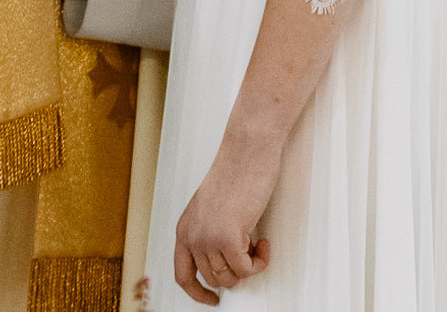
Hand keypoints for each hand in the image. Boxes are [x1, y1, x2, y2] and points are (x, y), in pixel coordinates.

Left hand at [173, 139, 278, 304]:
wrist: (247, 150)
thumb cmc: (235, 171)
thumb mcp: (211, 207)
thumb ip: (210, 232)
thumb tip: (224, 262)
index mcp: (184, 228)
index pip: (182, 275)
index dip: (197, 293)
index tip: (212, 299)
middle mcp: (192, 236)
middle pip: (213, 279)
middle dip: (235, 272)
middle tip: (250, 253)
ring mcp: (208, 238)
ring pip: (230, 277)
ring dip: (248, 266)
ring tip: (257, 244)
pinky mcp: (228, 238)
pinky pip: (247, 270)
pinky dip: (260, 262)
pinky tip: (263, 242)